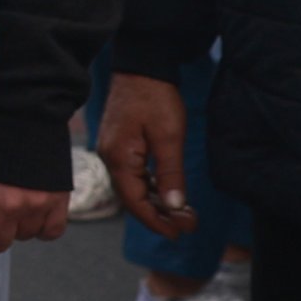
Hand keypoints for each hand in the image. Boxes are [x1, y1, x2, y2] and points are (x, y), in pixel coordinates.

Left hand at [0, 177, 69, 300]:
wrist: (20, 114)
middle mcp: (5, 209)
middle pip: (0, 243)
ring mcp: (33, 206)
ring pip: (24, 236)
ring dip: (18, 223)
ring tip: (14, 195)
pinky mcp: (57, 201)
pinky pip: (50, 231)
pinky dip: (44, 223)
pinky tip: (37, 204)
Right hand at [97, 72, 195, 240]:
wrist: (141, 67)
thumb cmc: (155, 98)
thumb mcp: (169, 137)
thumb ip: (171, 174)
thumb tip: (175, 206)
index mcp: (120, 158)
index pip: (135, 202)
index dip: (157, 222)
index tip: (179, 234)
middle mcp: (111, 158)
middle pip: (132, 198)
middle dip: (160, 215)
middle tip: (189, 225)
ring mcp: (113, 150)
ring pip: (134, 187)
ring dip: (157, 202)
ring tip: (184, 212)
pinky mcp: (120, 143)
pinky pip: (134, 174)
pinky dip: (151, 187)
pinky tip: (167, 191)